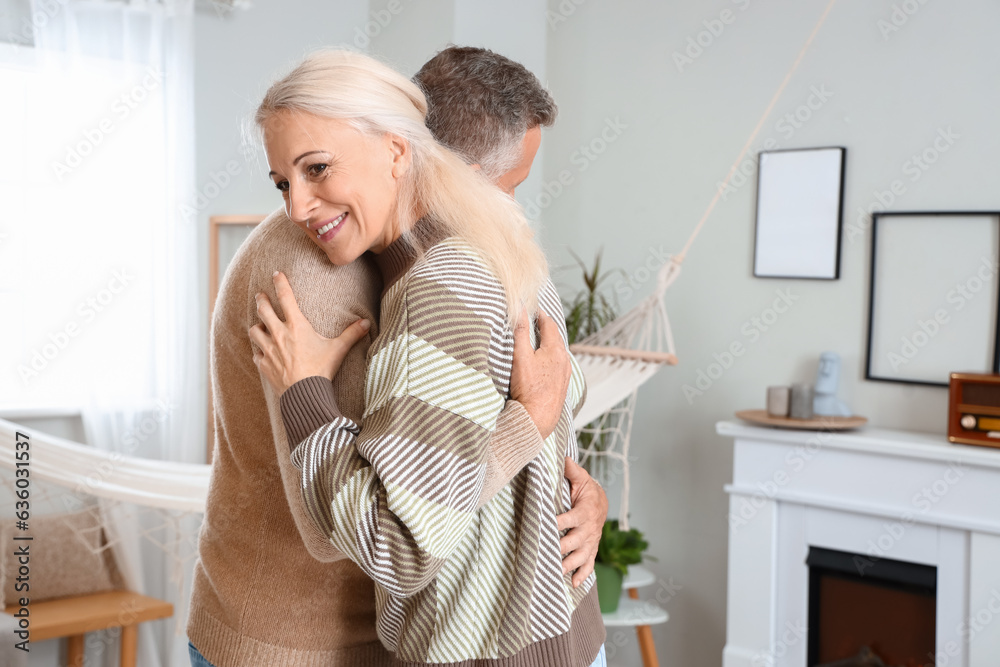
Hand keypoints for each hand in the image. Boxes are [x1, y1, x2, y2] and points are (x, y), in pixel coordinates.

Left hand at [249, 271, 370, 394]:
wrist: (305, 394)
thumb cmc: (321, 369)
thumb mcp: (338, 349)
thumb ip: (352, 334)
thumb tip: (367, 323)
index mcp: (296, 326)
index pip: (286, 298)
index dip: (280, 283)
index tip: (276, 274)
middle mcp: (279, 334)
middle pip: (263, 310)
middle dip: (261, 300)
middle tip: (260, 295)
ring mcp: (269, 350)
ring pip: (254, 331)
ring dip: (256, 327)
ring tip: (258, 325)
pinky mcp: (264, 365)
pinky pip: (256, 354)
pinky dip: (258, 352)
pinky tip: (262, 353)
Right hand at [510, 310, 570, 439]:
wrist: (537, 420)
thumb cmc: (528, 389)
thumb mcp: (520, 356)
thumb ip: (521, 331)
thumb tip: (520, 310)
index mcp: (555, 350)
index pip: (549, 325)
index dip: (540, 315)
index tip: (533, 309)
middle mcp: (564, 361)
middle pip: (556, 338)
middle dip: (546, 328)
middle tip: (536, 321)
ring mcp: (565, 375)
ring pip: (559, 353)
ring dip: (549, 344)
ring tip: (539, 341)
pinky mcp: (562, 387)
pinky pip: (559, 366)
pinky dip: (552, 359)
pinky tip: (544, 364)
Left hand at [557, 457, 607, 586]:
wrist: (601, 503)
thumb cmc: (586, 490)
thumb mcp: (580, 478)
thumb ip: (570, 470)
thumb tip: (562, 457)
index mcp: (584, 511)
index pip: (571, 518)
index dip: (560, 522)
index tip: (549, 525)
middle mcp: (588, 529)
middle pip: (575, 541)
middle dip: (563, 548)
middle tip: (550, 553)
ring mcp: (590, 542)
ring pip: (581, 556)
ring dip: (570, 565)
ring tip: (558, 572)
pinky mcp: (591, 550)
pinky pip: (588, 565)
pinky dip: (582, 575)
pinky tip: (573, 584)